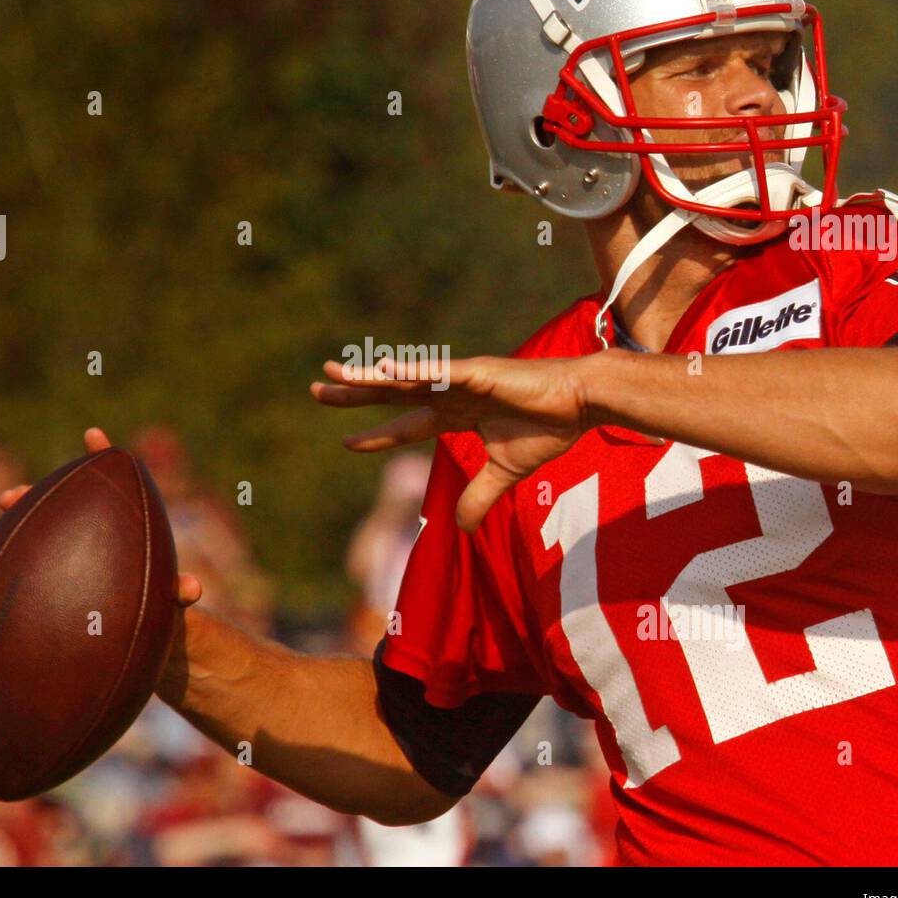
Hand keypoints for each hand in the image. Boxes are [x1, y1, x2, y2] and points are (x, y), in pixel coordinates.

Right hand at [0, 427, 202, 608]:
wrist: (139, 634)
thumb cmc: (158, 609)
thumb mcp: (169, 601)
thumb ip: (177, 593)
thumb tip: (193, 590)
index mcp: (122, 525)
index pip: (113, 481)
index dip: (103, 456)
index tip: (93, 435)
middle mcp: (88, 531)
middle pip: (58, 501)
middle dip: (32, 494)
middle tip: (8, 497)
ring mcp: (64, 550)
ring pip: (31, 527)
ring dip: (6, 526)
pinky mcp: (48, 572)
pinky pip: (18, 558)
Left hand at [311, 353, 604, 531]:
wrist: (581, 403)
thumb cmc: (548, 428)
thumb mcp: (505, 473)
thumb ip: (479, 496)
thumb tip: (461, 528)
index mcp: (457, 414)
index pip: (406, 425)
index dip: (377, 434)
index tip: (346, 441)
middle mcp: (450, 393)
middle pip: (392, 392)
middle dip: (355, 392)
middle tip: (317, 387)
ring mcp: (459, 380)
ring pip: (404, 377)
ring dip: (367, 376)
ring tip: (334, 373)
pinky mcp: (476, 372)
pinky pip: (436, 372)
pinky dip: (410, 371)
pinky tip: (381, 369)